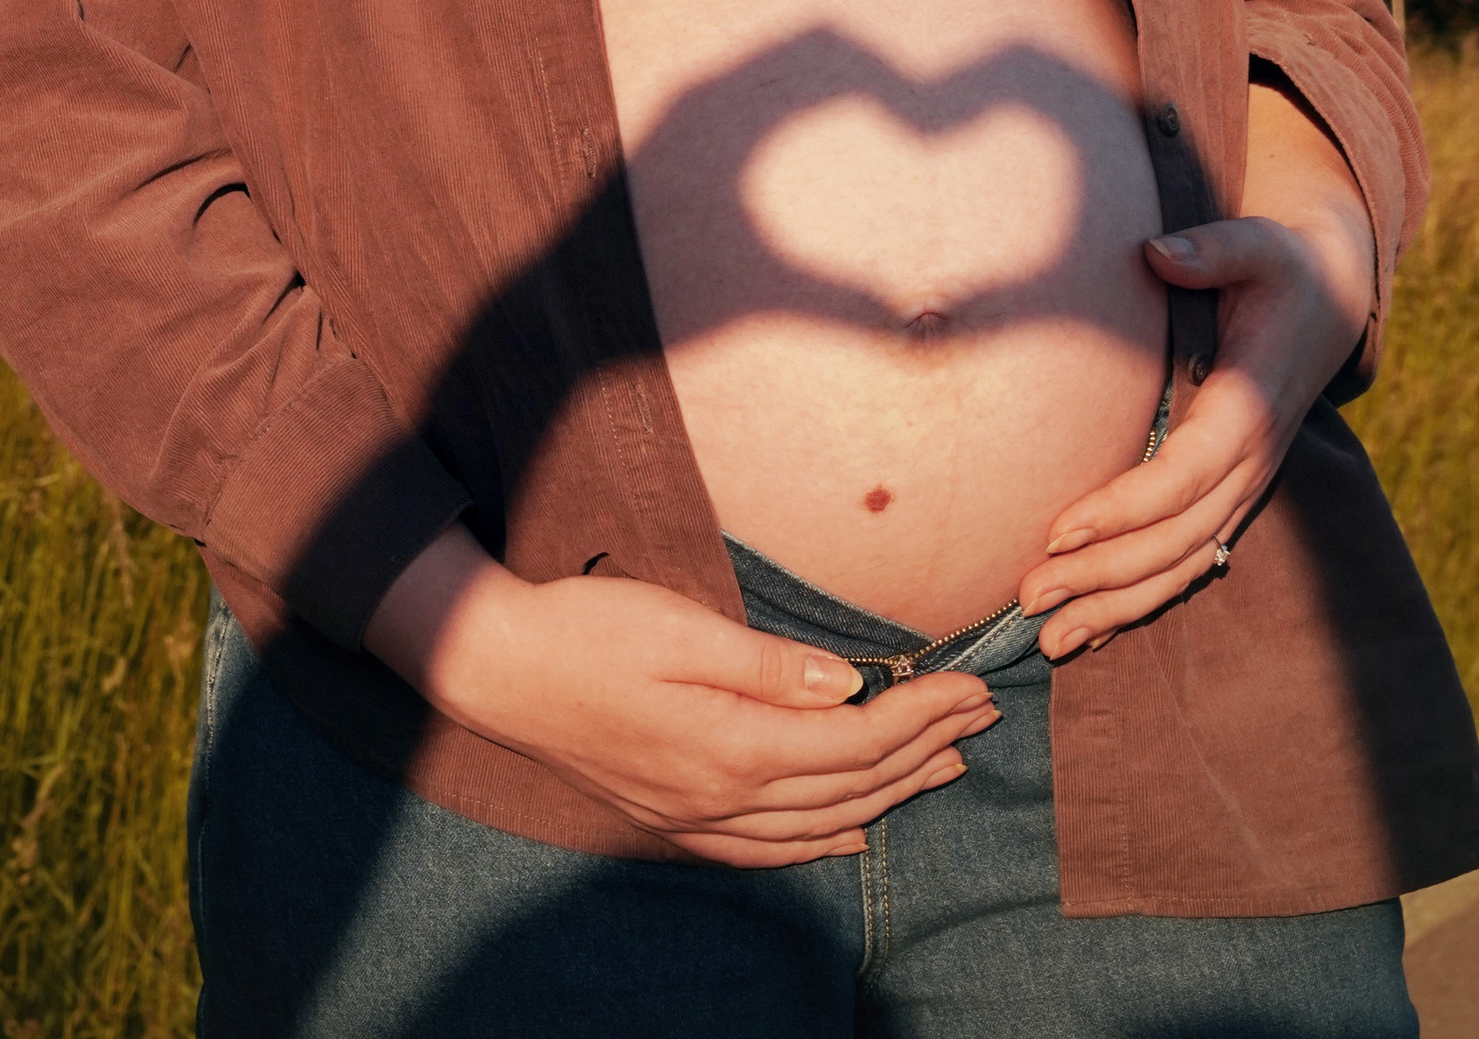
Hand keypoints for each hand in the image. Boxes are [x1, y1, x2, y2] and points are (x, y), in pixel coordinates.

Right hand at [361, 526, 994, 864]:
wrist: (499, 668)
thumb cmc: (589, 630)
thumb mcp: (682, 627)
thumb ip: (769, 665)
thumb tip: (847, 685)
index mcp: (732, 746)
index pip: (855, 741)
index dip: (922, 716)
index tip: (971, 688)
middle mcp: (722, 798)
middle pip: (849, 788)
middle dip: (923, 752)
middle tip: (979, 720)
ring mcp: (695, 818)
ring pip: (816, 826)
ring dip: (887, 797)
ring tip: (939, 769)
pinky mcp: (673, 819)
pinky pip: (765, 850)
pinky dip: (818, 845)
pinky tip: (847, 835)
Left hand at [1021, 182, 1376, 660]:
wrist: (1330, 302)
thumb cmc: (1280, 269)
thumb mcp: (1257, 244)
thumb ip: (1209, 249)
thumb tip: (1157, 253)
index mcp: (1250, 407)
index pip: (1183, 475)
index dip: (1123, 508)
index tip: (1058, 530)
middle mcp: (1253, 462)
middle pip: (1176, 538)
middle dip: (1103, 574)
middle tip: (1029, 597)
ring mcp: (1247, 487)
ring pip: (1183, 565)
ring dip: (1116, 604)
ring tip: (1049, 638)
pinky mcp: (1234, 496)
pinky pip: (1192, 561)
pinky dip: (1143, 598)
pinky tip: (1093, 627)